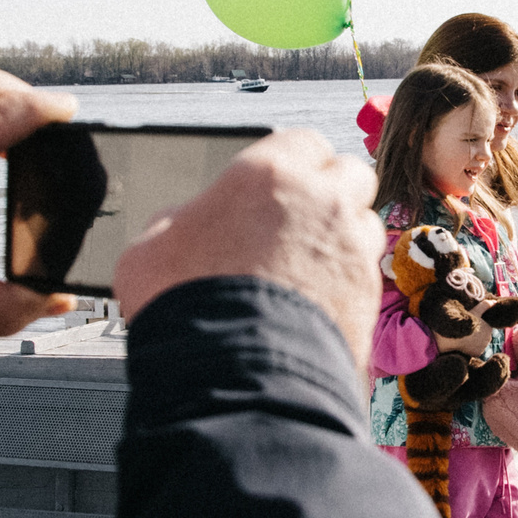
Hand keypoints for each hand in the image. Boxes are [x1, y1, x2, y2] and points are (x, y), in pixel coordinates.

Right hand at [115, 129, 381, 375]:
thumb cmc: (185, 307)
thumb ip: (176, 221)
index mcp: (269, 172)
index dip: (291, 165)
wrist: (233, 375)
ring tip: (309, 267)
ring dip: (343, 236)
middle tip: (299, 221)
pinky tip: (319, 302)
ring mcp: (351, 246)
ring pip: (364, 223)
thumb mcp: (149, 249)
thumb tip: (184, 222)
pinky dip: (348, 281)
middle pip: (348, 173)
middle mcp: (321, 199)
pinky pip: (367, 273)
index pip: (303, 142)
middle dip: (329, 192)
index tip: (277, 187)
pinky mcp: (368, 293)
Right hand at [432, 310, 488, 355]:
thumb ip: (485, 305)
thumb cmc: (463, 321)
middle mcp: (488, 338)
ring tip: (464, 337)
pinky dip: (471, 349)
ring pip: (480, 344)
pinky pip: (476, 351)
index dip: (477, 326)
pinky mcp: (477, 353)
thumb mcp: (475, 310)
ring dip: (475, 342)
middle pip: (483, 336)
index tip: (469, 325)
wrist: (452, 337)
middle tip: (466, 331)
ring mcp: (483, 347)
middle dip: (477, 334)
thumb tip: (495, 302)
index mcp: (489, 328)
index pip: (485, 328)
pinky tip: (465, 344)